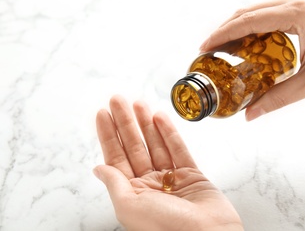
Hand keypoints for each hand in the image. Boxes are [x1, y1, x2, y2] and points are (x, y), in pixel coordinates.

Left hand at [94, 95, 242, 230]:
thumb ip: (115, 184)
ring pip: (156, 145)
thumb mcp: (130, 207)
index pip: (116, 158)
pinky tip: (159, 117)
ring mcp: (172, 180)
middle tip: (118, 99)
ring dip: (146, 123)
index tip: (102, 113)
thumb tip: (98, 169)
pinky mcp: (192, 176)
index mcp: (132, 194)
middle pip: (134, 147)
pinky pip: (178, 150)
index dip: (109, 135)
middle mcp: (150, 185)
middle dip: (125, 122)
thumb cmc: (167, 229)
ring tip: (138, 102)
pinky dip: (169, 133)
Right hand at [200, 0, 304, 120]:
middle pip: (247, 11)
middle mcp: (294, 2)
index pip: (248, 21)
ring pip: (255, 11)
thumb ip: (278, 98)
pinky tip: (244, 44)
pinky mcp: (299, 9)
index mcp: (296, 13)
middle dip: (224, 30)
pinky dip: (251, 28)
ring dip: (236, 28)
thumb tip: (250, 114)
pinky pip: (267, 15)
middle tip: (207, 50)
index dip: (222, 34)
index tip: (204, 46)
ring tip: (221, 48)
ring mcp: (297, 3)